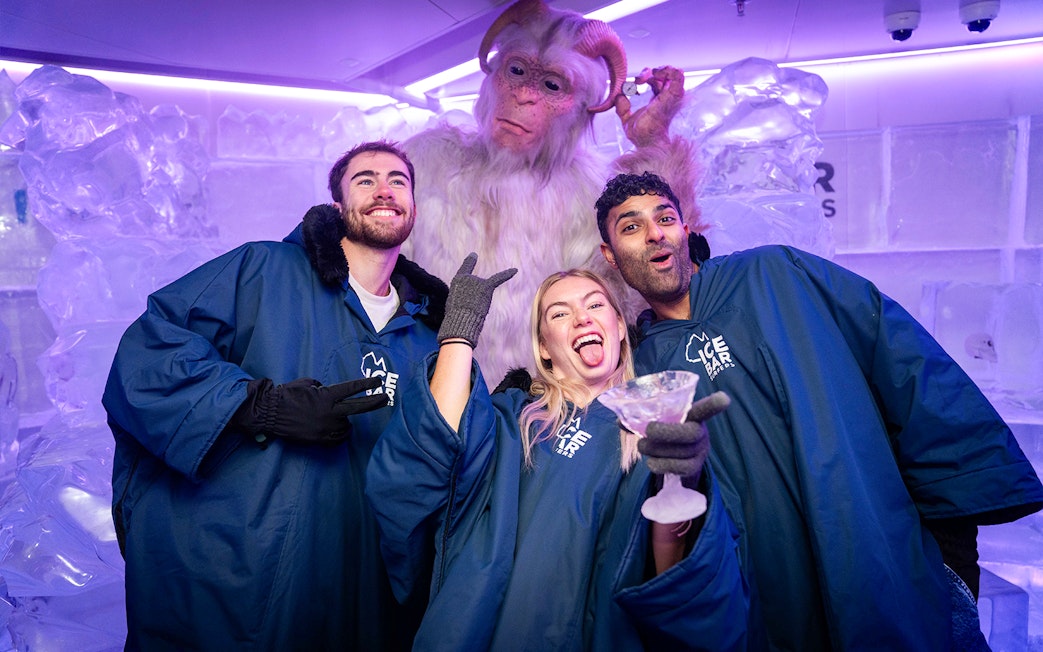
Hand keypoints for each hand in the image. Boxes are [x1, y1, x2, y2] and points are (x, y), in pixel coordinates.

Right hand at [233, 376, 388, 445]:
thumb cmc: (287, 395)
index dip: (366, 385)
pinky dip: (339, 434)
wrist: (270, 413)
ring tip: (334, 417)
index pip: (351, 389)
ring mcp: (325, 428)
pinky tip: (336, 429)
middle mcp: (329, 412)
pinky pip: (337, 439)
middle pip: (358, 408)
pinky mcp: (319, 440)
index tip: (379, 381)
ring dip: (344, 421)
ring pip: (346, 426)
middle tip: (385, 399)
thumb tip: (331, 395)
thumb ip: (324, 389)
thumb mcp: (307, 384)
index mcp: (326, 396)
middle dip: (374, 403)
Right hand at [437, 252, 516, 347]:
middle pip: (477, 287)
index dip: (470, 263)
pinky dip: (507, 274)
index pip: (464, 271)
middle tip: (467, 310)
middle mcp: (468, 277)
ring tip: (473, 309)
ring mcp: (477, 281)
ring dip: (481, 302)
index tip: (474, 255)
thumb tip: (479, 298)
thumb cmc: (457, 316)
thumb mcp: (457, 303)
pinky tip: (515, 270)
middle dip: (475, 300)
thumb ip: (466, 297)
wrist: (462, 319)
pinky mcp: (487, 286)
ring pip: (485, 291)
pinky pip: (498, 278)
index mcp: (457, 280)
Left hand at [614, 66, 685, 147]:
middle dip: (648, 72)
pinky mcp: (673, 95)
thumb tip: (619, 96)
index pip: (656, 82)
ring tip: (647, 76)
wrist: (646, 140)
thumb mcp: (627, 118)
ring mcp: (671, 95)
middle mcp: (666, 97)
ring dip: (658, 69)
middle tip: (638, 80)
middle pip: (663, 75)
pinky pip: (678, 75)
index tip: (634, 84)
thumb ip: (622, 108)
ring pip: (673, 72)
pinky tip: (655, 74)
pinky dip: (666, 70)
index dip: (645, 77)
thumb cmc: (640, 135)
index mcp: (657, 101)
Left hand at [640, 391, 729, 487]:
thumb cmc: (669, 432)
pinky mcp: (694, 467)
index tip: (724, 398)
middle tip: (648, 430)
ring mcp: (700, 451)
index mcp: (694, 415)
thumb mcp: (661, 420)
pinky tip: (652, 461)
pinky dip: (659, 465)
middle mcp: (701, 432)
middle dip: (665, 432)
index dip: (714, 404)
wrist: (682, 457)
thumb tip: (620, 420)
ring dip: (654, 449)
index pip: (705, 409)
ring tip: (643, 446)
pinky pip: (676, 468)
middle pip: (689, 433)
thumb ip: (642, 418)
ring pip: (678, 452)